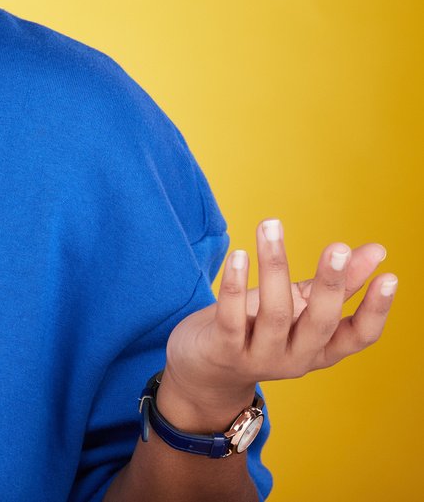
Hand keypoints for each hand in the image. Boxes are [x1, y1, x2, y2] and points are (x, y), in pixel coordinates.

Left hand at [162, 219, 396, 417]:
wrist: (205, 369)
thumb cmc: (259, 328)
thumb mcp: (299, 307)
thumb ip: (334, 283)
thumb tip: (377, 251)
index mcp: (320, 349)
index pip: (358, 336)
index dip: (376, 310)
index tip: (390, 276)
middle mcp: (296, 359)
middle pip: (319, 323)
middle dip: (330, 285)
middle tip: (337, 246)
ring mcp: (260, 358)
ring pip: (274, 313)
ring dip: (273, 265)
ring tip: (271, 226)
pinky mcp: (224, 351)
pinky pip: (231, 317)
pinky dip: (234, 285)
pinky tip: (239, 255)